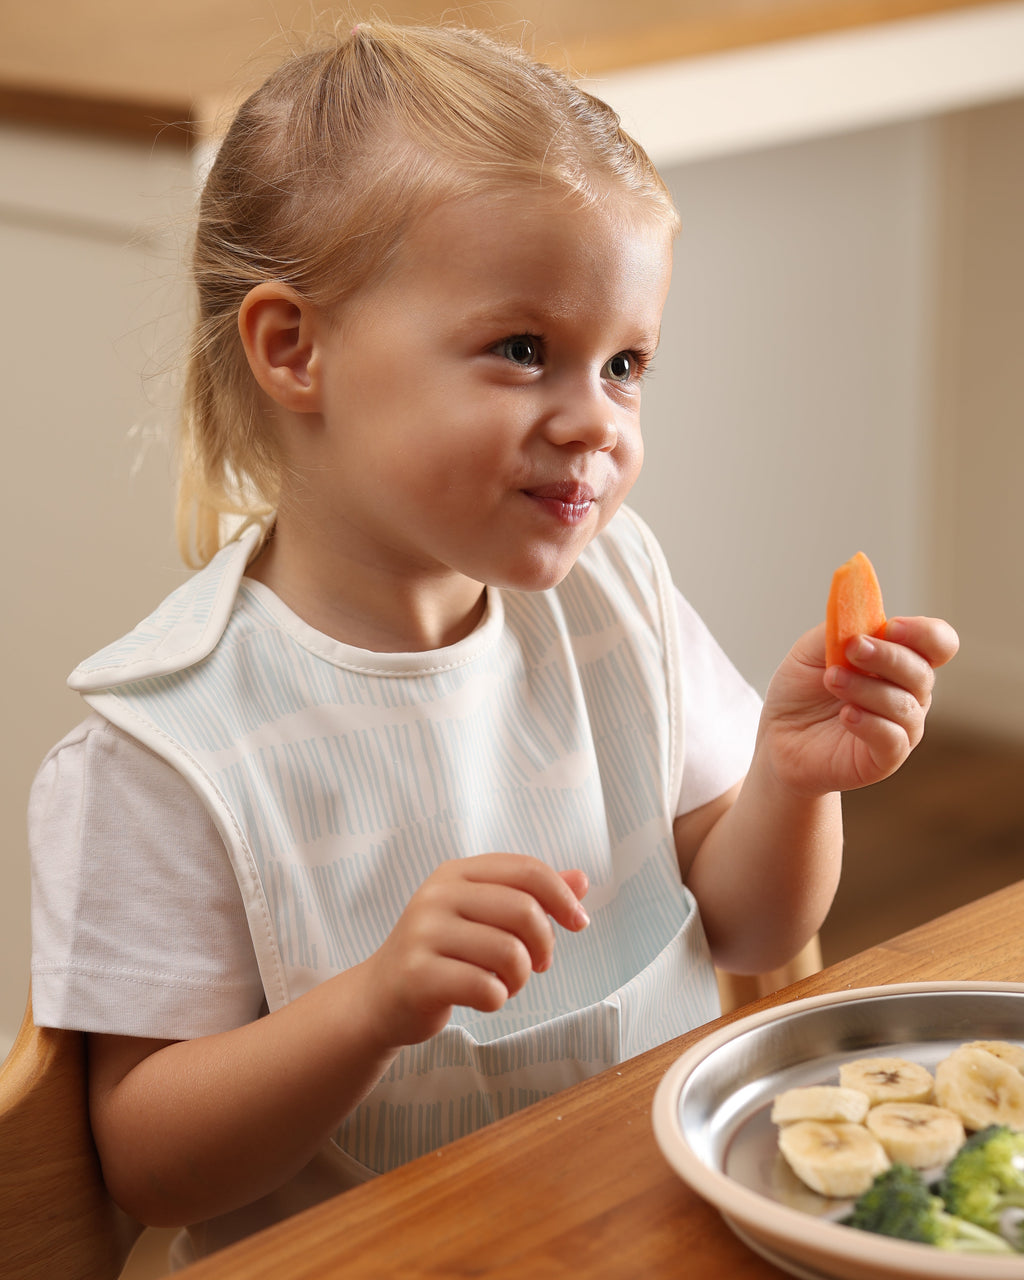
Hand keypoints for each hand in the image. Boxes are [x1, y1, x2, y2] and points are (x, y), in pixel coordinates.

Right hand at [360, 853, 589, 1051]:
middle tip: (538, 965)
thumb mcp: (482, 914)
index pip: (526, 869)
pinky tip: (486, 998)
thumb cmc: (442, 952)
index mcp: (457, 872)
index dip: (562, 896)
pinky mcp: (418, 975)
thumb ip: (530, 894)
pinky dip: (499, 999)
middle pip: (524, 910)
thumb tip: (582, 879)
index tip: (578, 923)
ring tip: (508, 984)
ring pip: (509, 952)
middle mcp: (437, 895)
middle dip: (544, 944)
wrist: (380, 996)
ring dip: (521, 978)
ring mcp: (424, 933)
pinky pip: (486, 988)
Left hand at [760, 615, 958, 796]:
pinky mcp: (884, 759)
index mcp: (898, 661)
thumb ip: (840, 627)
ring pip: (905, 705)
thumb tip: (863, 610)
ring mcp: (901, 728)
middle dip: (887, 656)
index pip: (937, 643)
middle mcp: (908, 694)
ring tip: (832, 680)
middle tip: (852, 648)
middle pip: (922, 672)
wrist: (779, 738)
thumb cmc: (801, 691)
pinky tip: (846, 714)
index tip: (891, 626)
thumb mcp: (812, 649)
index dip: (924, 633)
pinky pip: (893, 740)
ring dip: (867, 688)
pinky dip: (871, 723)